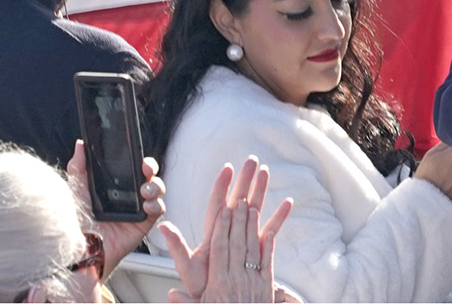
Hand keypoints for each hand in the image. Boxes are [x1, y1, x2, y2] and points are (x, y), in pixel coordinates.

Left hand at [66, 140, 165, 280]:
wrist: (79, 247)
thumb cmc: (75, 221)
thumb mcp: (75, 189)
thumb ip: (79, 166)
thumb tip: (81, 144)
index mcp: (115, 186)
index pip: (133, 169)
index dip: (140, 161)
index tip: (140, 158)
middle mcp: (129, 196)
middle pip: (149, 177)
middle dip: (152, 170)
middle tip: (147, 170)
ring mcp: (137, 209)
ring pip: (157, 191)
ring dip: (155, 187)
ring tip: (145, 191)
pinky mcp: (143, 223)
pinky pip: (158, 210)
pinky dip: (156, 205)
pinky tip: (147, 205)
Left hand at [159, 156, 292, 302]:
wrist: (218, 300)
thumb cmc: (200, 284)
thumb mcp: (186, 267)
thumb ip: (177, 247)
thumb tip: (163, 227)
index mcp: (213, 234)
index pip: (218, 204)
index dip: (222, 186)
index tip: (228, 168)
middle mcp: (228, 231)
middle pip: (238, 200)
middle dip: (244, 180)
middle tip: (252, 160)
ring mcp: (243, 238)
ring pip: (254, 209)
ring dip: (261, 190)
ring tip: (267, 172)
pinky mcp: (256, 248)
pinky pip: (270, 229)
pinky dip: (279, 216)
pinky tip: (288, 203)